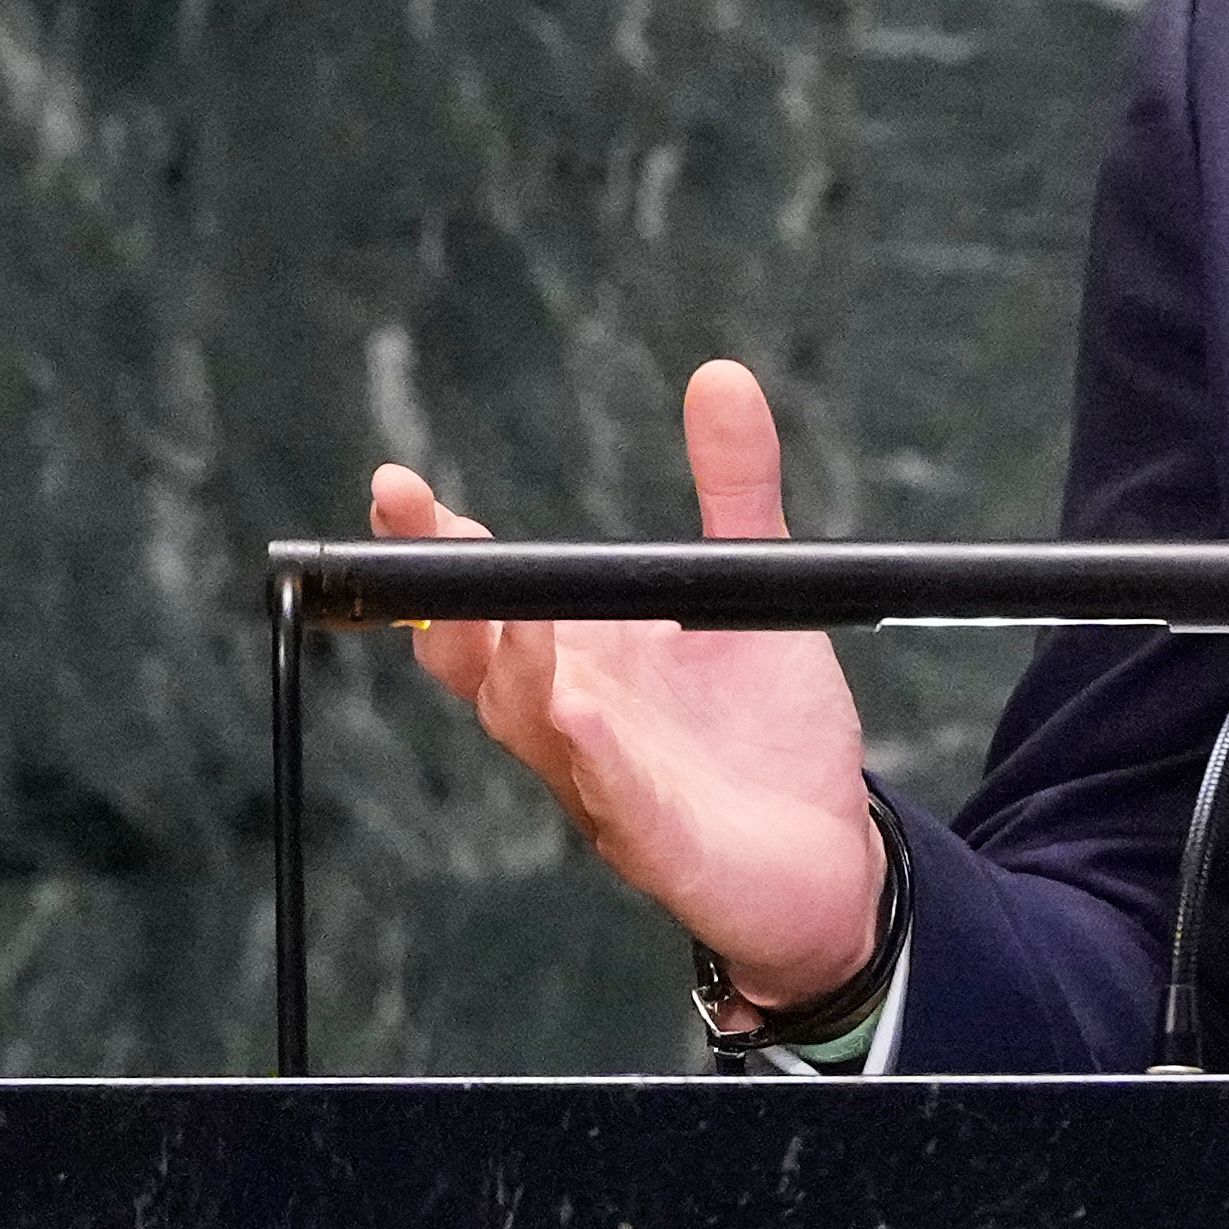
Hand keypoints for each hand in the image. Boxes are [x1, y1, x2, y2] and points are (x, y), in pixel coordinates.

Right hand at [372, 358, 887, 1004]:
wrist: (828, 852)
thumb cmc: (763, 730)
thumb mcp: (751, 590)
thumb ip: (733, 490)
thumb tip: (720, 376)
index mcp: (577, 652)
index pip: (486, 591)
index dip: (438, 544)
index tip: (400, 487)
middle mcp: (568, 713)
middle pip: (474, 655)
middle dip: (441, 597)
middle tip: (418, 536)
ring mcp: (601, 777)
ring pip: (525, 721)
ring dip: (510, 667)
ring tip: (509, 617)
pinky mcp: (652, 836)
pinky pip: (607, 789)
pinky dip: (589, 750)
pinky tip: (576, 711)